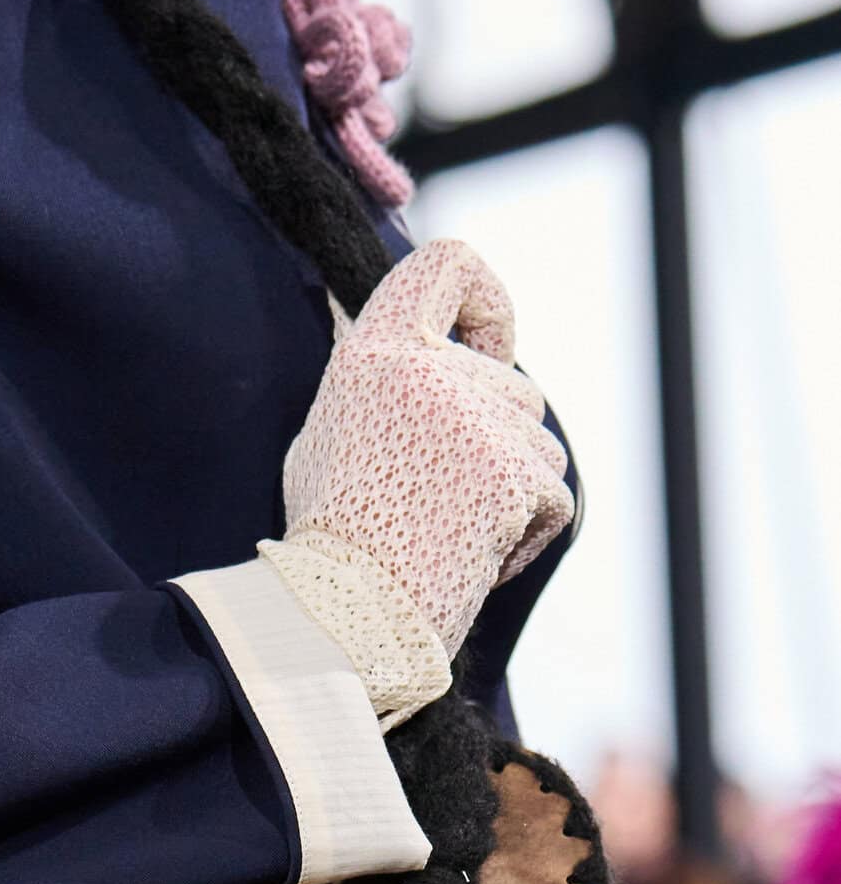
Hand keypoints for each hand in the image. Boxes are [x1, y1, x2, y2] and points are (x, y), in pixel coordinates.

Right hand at [262, 240, 573, 725]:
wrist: (343, 618)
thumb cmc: (330, 541)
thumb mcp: (331, 433)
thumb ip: (382, 381)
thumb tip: (411, 341)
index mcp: (375, 352)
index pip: (449, 264)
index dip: (487, 301)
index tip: (488, 349)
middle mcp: (426, 370)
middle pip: (516, 384)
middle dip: (498, 445)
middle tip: (441, 500)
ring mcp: (476, 420)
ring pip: (541, 443)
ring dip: (512, 494)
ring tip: (447, 532)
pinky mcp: (514, 474)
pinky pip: (553, 498)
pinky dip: (525, 536)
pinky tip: (470, 559)